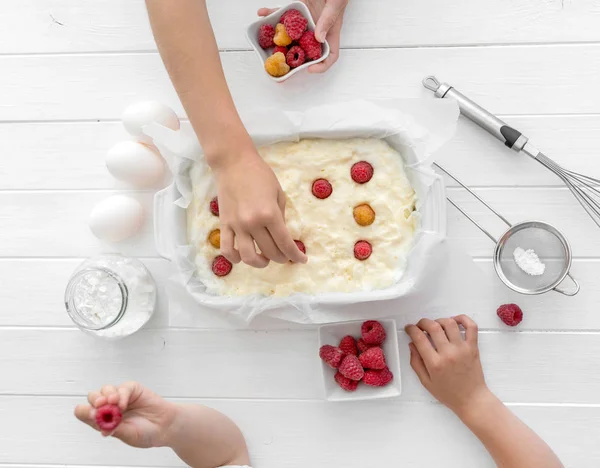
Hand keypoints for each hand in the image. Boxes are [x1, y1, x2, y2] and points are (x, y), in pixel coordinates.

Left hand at [74, 382, 175, 447]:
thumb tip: (100, 425)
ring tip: (114, 405)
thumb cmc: (146, 433)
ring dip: (107, 396)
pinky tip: (124, 404)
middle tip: (100, 407)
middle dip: (94, 402)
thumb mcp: (127, 435)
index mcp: (103, 420)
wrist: (166, 426)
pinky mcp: (132, 389)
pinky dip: (121, 395)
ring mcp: (120, 397)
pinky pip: (122, 388)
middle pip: (92, 398)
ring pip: (105, 390)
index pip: (84, 412)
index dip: (85, 412)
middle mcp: (109, 407)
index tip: (93, 416)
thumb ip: (114, 428)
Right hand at [214, 148, 306, 267]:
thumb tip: (282, 236)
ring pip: (248, 257)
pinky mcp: (224, 224)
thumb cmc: (260, 175)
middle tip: (285, 256)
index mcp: (270, 214)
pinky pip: (227, 249)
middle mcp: (253, 223)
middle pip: (270, 252)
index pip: (285, 243)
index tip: (302, 259)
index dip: (295, 255)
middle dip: (281, 258)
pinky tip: (242, 257)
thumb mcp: (279, 194)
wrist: (233, 163)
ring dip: (259, 263)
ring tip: (264, 259)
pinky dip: (235, 258)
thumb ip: (281, 217)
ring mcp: (236, 225)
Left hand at [258, 0, 349, 72]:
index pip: (329, 55)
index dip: (321, 66)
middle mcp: (317, 31)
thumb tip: (318, 37)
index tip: (309, 69)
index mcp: (330, 32)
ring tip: (266, 41)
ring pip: (292, 36)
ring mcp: (306, 23)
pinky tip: (263, 14)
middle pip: (306, 51)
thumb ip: (328, 19)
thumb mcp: (336, 4)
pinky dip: (273, 15)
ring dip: (278, 39)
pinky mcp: (298, 11)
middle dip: (292, 60)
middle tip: (280, 64)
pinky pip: (284, 16)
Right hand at [405, 315, 490, 415]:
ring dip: (439, 320)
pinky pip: (471, 327)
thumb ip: (416, 362)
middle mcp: (448, 353)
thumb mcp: (426, 382)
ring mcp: (462, 349)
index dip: (411, 329)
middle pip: (433, 326)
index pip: (419, 338)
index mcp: (434, 363)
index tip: (409, 328)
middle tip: (420, 326)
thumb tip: (412, 344)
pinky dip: (463, 319)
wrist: (472, 400)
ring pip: (450, 323)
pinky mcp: (473, 347)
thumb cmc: (448, 393)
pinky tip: (455, 320)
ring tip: (436, 326)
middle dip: (423, 322)